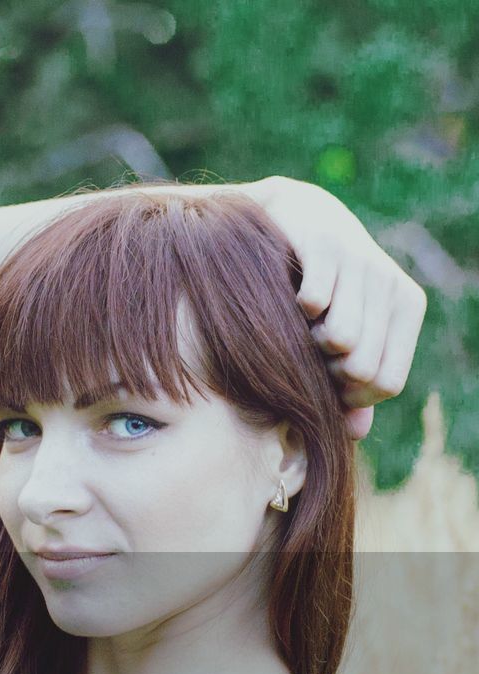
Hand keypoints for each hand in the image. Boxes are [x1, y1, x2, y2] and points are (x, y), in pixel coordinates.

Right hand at [250, 176, 426, 440]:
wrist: (291, 219)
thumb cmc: (315, 288)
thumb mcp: (337, 337)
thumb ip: (348, 387)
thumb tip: (356, 432)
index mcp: (406, 307)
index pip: (387, 383)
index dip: (348, 395)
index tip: (325, 376)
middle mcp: (392, 285)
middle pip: (362, 369)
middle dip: (324, 372)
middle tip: (308, 349)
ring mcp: (362, 263)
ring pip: (341, 340)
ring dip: (306, 344)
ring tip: (301, 327)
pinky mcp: (327, 245)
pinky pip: (316, 302)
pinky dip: (295, 312)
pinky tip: (290, 297)